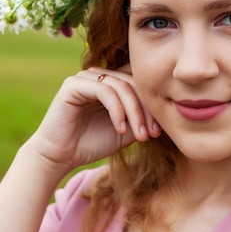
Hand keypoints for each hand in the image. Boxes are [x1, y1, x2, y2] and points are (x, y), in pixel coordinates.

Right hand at [26, 64, 160, 174]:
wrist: (61, 157)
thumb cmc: (93, 143)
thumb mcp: (126, 129)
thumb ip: (142, 116)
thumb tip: (168, 111)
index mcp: (112, 82)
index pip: (140, 82)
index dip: (153, 104)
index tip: (160, 131)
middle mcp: (100, 75)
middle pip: (134, 83)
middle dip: (147, 110)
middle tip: (153, 133)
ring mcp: (86, 77)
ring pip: (122, 87)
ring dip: (135, 113)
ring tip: (140, 135)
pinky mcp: (74, 84)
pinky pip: (105, 91)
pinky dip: (117, 111)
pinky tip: (121, 128)